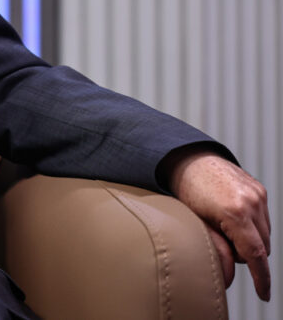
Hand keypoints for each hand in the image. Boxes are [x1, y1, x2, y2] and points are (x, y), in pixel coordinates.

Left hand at [166, 148, 270, 300]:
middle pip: (262, 247)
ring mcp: (258, 194)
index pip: (255, 254)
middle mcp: (251, 202)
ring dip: (251, 240)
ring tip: (224, 226)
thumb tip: (227, 276)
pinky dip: (253, 226)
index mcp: (235, 212)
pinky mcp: (260, 190)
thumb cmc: (187, 191)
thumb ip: (217, 249)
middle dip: (247, 254)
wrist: (189, 160)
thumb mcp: (197, 223)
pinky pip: (264, 219)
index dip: (262, 278)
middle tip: (222, 241)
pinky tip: (232, 217)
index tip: (264, 294)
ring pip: (266, 234)